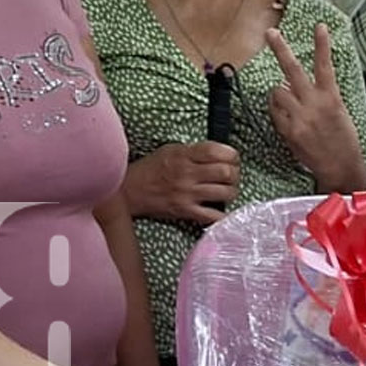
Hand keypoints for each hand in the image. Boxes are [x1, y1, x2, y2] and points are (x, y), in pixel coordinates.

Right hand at [123, 143, 239, 223]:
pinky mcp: (185, 211)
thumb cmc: (151, 168)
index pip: (218, 151)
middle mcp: (187, 174)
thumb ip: (194, 151)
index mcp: (184, 155)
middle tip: (232, 175)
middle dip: (235, 173)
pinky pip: (213, 216)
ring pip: (225, 193)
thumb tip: (221, 153)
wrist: (130, 190)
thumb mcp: (171, 150)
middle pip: (226, 172)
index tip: (232, 158)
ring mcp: (187, 194)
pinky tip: (223, 210)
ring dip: (232, 191)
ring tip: (227, 190)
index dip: (232, 155)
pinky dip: (223, 214)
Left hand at [266, 25, 365, 191]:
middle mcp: (314, 104)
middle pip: (293, 70)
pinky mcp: (289, 131)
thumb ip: (322, 95)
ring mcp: (299, 117)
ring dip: (278, 91)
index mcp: (331, 98)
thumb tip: (300, 84)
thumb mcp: (340, 112)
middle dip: (280, 49)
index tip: (319, 26)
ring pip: (277, 91)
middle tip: (270, 33)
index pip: (325, 65)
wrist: (340, 167)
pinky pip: (274, 112)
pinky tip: (286, 116)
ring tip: (287, 98)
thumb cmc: (343, 139)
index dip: (322, 45)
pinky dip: (277, 109)